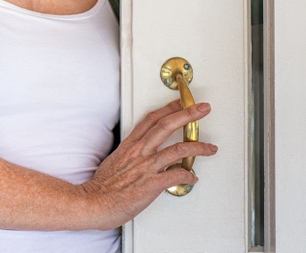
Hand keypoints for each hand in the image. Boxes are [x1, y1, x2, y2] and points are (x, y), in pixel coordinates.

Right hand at [79, 99, 216, 229]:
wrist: (94, 202)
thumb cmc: (102, 188)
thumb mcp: (114, 163)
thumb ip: (131, 158)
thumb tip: (141, 161)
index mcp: (130, 146)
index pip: (151, 119)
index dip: (168, 108)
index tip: (180, 102)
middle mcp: (139, 152)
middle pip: (166, 125)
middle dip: (187, 114)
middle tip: (202, 108)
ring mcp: (146, 166)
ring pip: (178, 149)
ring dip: (198, 147)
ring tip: (210, 148)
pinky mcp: (152, 183)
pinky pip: (178, 175)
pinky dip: (189, 175)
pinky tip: (193, 177)